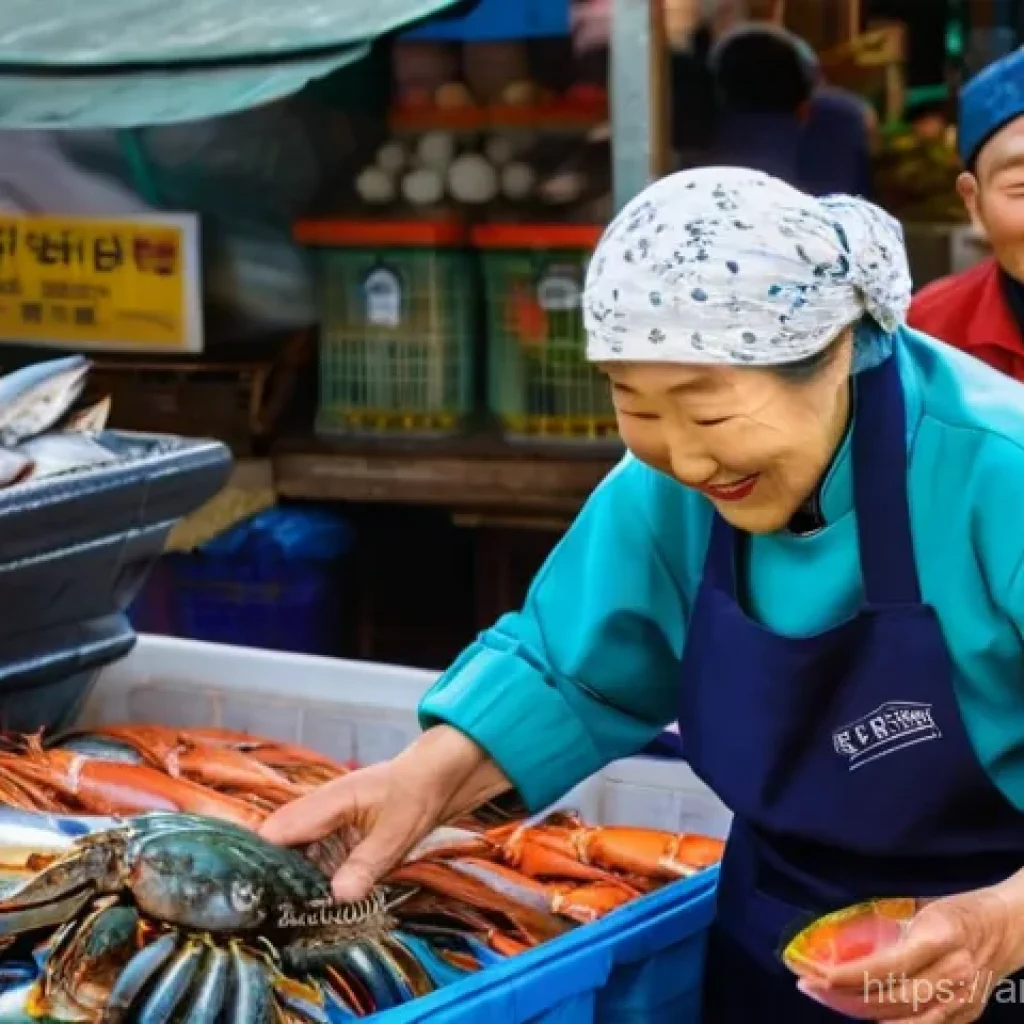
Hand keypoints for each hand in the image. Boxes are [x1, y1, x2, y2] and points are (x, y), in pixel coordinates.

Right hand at [259, 726, 506, 901]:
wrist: (435, 776)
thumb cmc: (416, 796)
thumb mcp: (397, 834)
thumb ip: (366, 864)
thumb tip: (337, 896)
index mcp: (327, 802)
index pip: (276, 832)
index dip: (260, 864)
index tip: (254, 899)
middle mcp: (317, 807)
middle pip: (274, 841)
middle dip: (268, 874)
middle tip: (266, 915)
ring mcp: (323, 817)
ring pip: (289, 847)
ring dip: (286, 875)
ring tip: (281, 913)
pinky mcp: (333, 828)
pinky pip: (308, 850)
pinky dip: (306, 871)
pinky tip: (308, 898)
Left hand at [799, 887, 1020, 1021]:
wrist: (1010, 928)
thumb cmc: (958, 910)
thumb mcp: (922, 906)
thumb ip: (890, 923)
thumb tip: (841, 931)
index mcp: (939, 937)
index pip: (885, 965)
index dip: (847, 973)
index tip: (817, 973)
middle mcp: (952, 973)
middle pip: (891, 997)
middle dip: (845, 995)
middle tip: (810, 986)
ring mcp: (962, 999)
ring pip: (906, 1019)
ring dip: (864, 1014)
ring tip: (830, 1001)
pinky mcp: (968, 1014)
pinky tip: (867, 1016)